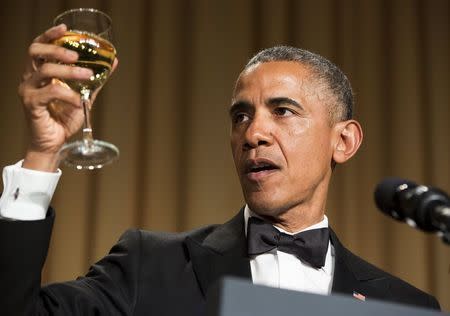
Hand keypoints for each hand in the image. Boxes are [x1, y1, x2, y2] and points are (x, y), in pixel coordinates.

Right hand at [19, 24, 117, 171]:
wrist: (55, 143)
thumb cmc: (64, 118)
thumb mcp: (84, 95)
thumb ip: (95, 80)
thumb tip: (113, 63)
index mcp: (40, 72)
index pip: (40, 47)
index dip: (50, 35)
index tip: (65, 29)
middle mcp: (31, 77)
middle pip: (36, 52)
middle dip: (58, 50)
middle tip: (76, 55)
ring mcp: (29, 90)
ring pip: (45, 70)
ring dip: (69, 71)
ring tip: (86, 75)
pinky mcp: (32, 103)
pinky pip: (51, 92)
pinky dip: (69, 95)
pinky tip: (79, 101)